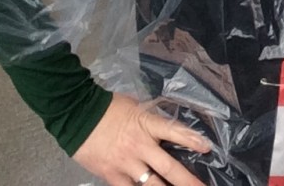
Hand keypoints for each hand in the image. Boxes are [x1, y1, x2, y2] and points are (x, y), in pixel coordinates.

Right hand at [73, 93, 211, 185]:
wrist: (76, 114)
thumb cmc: (107, 107)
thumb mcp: (134, 106)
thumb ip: (150, 118)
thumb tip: (164, 125)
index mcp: (146, 124)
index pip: (174, 131)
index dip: (191, 140)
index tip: (207, 148)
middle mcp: (140, 146)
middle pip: (169, 168)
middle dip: (188, 182)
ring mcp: (126, 164)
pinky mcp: (112, 175)